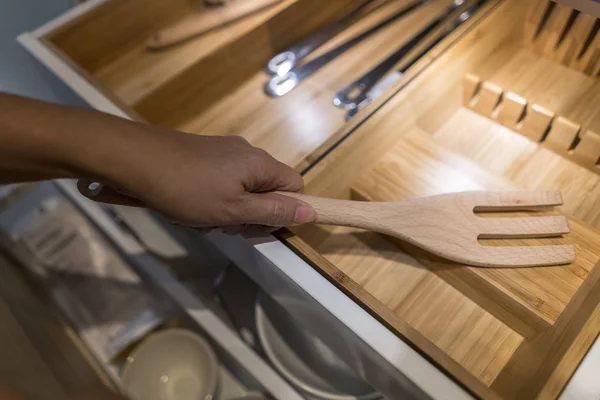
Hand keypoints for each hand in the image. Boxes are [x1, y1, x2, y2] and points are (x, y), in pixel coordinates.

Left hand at [90, 128, 315, 233]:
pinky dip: (210, 199)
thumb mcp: (234, 209)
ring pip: (241, 190)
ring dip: (226, 210)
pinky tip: (187, 207)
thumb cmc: (187, 189)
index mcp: (260, 164)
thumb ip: (273, 211)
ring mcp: (223, 153)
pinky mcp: (203, 155)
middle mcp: (246, 153)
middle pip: (267, 190)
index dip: (284, 211)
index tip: (258, 226)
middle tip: (224, 226)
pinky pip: (220, 182)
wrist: (134, 160)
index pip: (295, 187)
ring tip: (200, 218)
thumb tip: (310, 211)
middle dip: (250, 214)